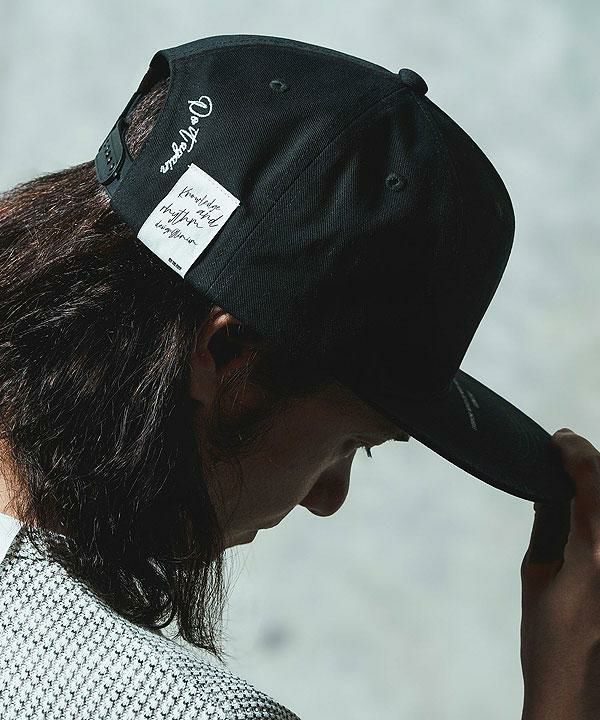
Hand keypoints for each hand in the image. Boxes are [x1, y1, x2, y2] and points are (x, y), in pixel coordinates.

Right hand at [520, 428, 599, 719]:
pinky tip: (591, 507)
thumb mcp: (537, 575)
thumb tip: (551, 491)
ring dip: (599, 487)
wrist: (578, 688)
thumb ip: (550, 526)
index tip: (560, 439)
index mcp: (595, 551)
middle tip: (569, 450)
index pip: (592, 481)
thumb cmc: (549, 639)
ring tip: (581, 476)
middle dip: (593, 461)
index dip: (576, 451)